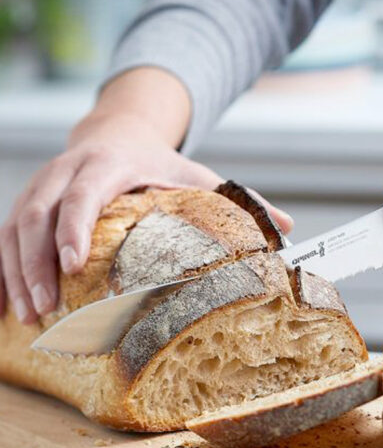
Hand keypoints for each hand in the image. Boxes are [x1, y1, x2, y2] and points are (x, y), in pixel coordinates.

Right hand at [0, 95, 292, 324]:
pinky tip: (6, 304)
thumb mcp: (199, 173)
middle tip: (47, 310)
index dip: (73, 227)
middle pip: (36, 214)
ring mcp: (42, 186)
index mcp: (109, 165)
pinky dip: (3, 269)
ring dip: (15, 273)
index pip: (83, 194)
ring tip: (27, 316)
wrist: (119, 131)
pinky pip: (4, 235)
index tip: (71, 263)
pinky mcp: (30, 202)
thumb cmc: (160, 162)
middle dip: (35, 263)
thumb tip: (289, 226)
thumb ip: (239, 198)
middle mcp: (67, 172)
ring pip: (12, 227)